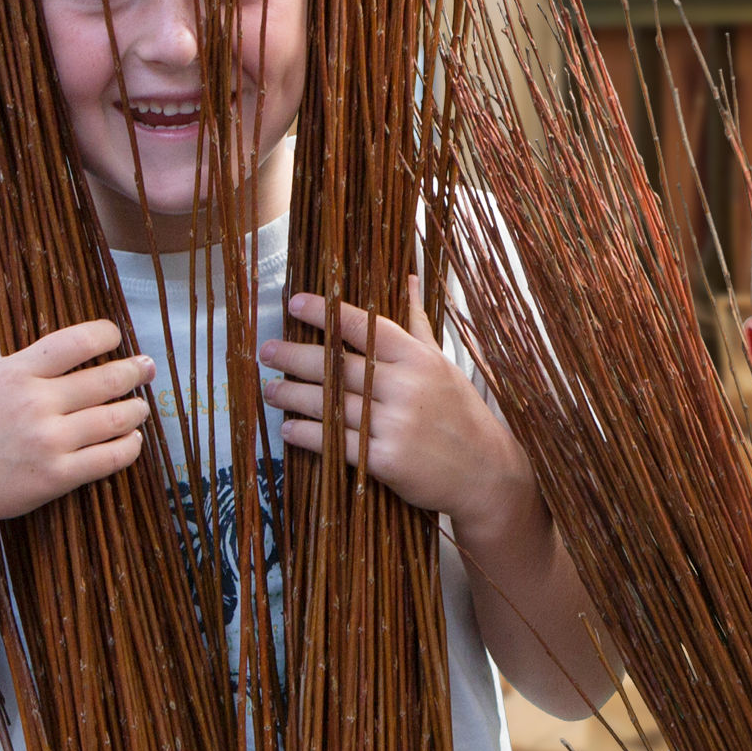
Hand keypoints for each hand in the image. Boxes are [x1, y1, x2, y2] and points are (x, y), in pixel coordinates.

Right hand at [0, 287, 153, 543]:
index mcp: (15, 372)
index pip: (76, 341)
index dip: (107, 335)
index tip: (116, 338)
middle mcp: (34, 402)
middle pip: (105, 379)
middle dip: (135, 371)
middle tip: (146, 369)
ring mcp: (47, 440)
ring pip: (114, 418)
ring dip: (137, 410)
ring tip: (140, 407)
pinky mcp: (57, 476)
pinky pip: (110, 457)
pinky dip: (130, 446)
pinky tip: (132, 439)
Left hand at [258, 282, 531, 530]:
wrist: (485, 473)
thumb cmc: (461, 413)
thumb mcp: (442, 363)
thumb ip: (416, 322)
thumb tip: (406, 277)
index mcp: (419, 359)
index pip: (365, 328)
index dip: (327, 313)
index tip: (294, 303)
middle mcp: (406, 387)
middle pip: (339, 367)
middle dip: (296, 357)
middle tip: (266, 352)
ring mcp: (395, 424)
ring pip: (332, 404)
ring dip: (294, 396)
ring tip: (270, 389)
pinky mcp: (386, 460)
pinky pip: (336, 442)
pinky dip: (308, 434)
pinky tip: (288, 428)